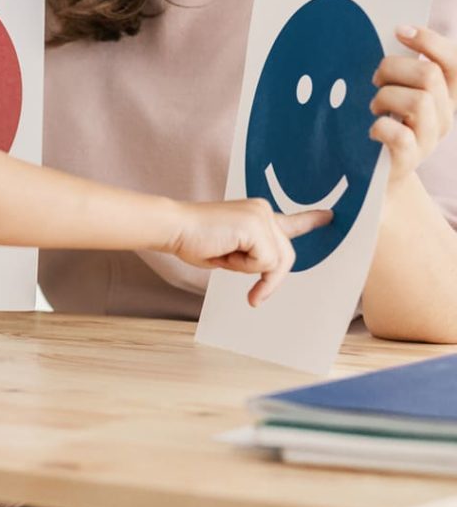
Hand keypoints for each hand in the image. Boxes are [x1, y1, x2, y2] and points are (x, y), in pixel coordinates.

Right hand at [169, 199, 331, 306]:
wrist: (175, 227)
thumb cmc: (195, 240)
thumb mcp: (232, 251)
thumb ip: (254, 254)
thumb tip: (271, 269)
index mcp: (256, 214)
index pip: (290, 221)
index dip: (311, 220)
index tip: (330, 216)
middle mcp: (264, 210)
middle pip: (285, 256)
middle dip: (270, 279)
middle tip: (254, 295)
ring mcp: (262, 216)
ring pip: (275, 262)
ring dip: (248, 270)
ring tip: (224, 256)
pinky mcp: (257, 227)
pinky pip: (264, 263)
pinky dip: (244, 267)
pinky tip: (225, 252)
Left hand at [370, 25, 456, 183]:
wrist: (376, 171)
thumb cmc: (384, 120)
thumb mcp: (397, 90)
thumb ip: (401, 67)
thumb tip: (394, 32)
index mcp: (445, 94)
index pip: (455, 62)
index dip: (430, 41)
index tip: (400, 31)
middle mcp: (444, 115)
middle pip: (429, 74)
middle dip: (393, 68)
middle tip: (376, 80)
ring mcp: (429, 139)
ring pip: (418, 101)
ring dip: (386, 97)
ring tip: (375, 107)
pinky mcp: (409, 158)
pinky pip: (400, 135)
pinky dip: (381, 127)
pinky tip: (372, 129)